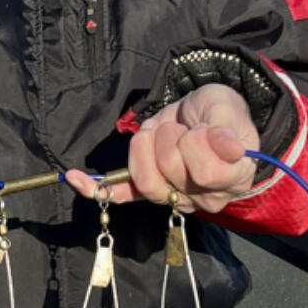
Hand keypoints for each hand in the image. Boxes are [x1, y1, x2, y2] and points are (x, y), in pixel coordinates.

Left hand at [64, 83, 259, 213]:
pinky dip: (96, 189)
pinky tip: (76, 178)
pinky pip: (120, 195)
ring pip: (145, 183)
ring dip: (144, 148)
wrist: (206, 115)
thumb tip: (231, 150)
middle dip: (168, 137)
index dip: (196, 142)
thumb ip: (227, 129)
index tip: (202, 128)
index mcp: (230, 180)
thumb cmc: (221, 114)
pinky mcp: (148, 191)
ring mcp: (174, 198)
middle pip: (169, 174)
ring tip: (158, 132)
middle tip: (180, 127)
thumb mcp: (228, 109)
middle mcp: (203, 197)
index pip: (203, 172)